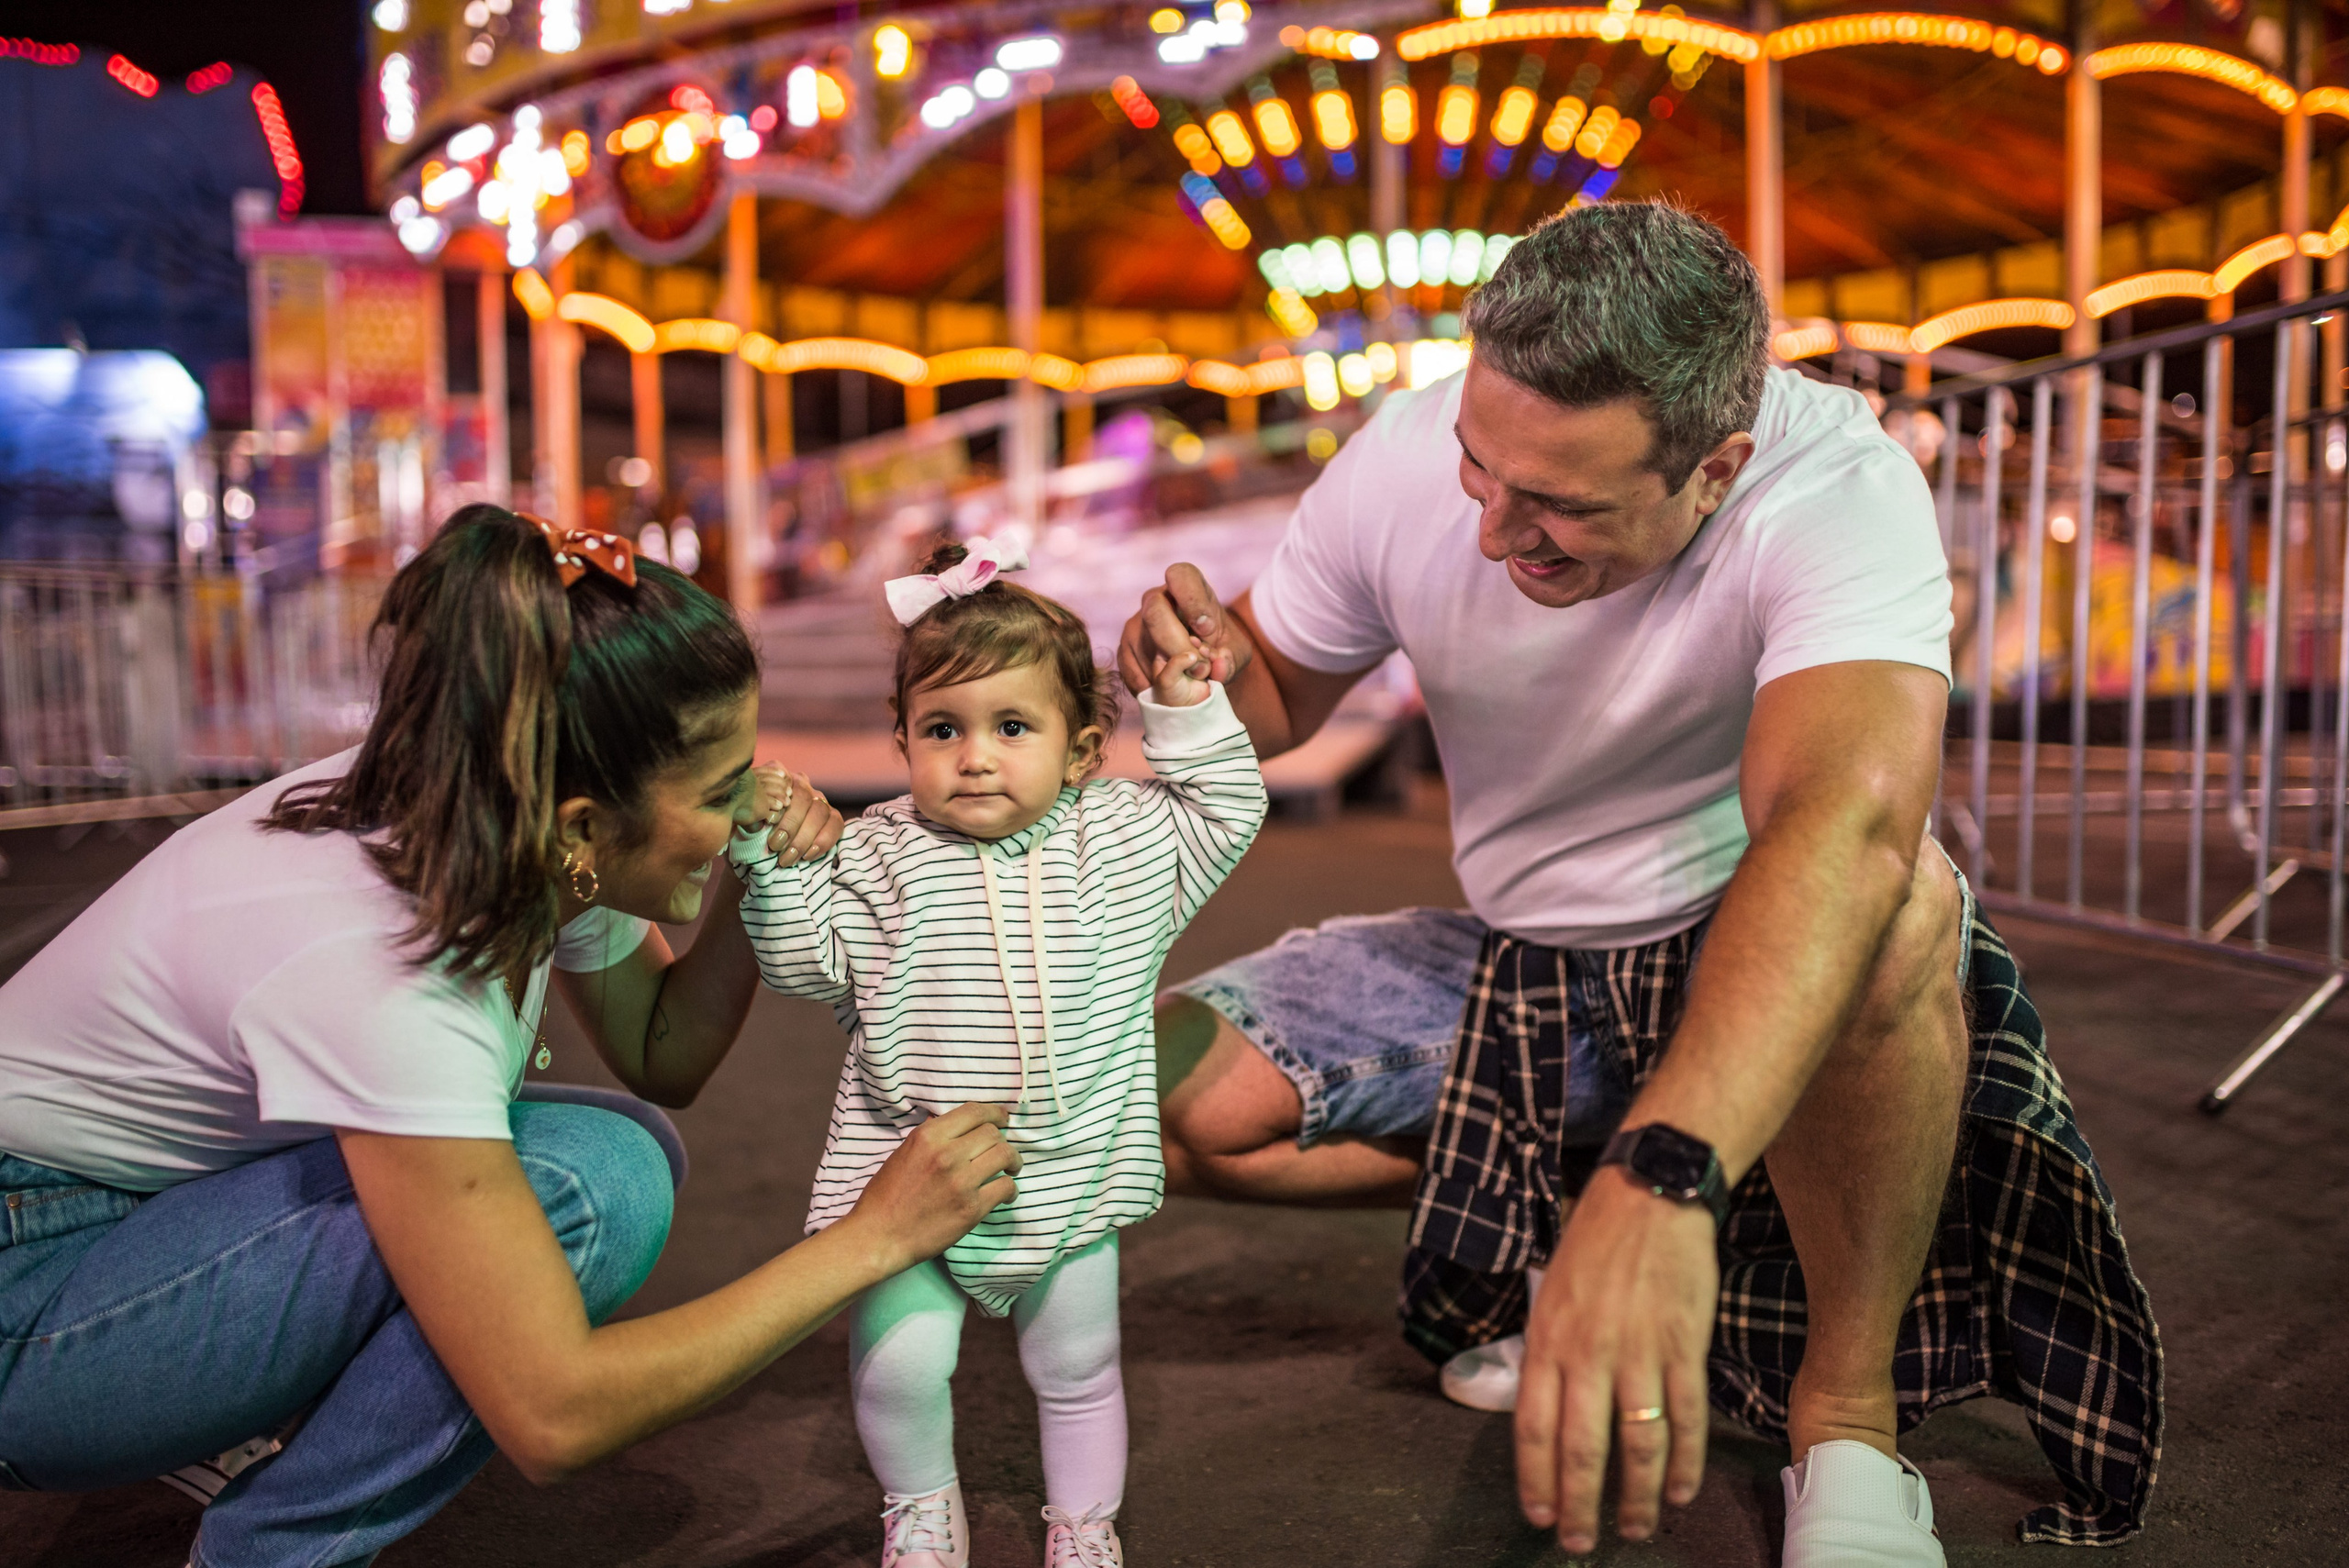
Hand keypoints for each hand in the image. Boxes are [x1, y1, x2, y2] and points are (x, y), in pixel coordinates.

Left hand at [737, 765, 843, 864]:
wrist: (756, 854)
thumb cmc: (744, 833)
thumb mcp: (738, 821)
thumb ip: (743, 814)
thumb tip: (753, 818)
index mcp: (775, 777)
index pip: (781, 777)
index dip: (777, 799)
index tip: (768, 820)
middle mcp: (800, 783)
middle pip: (803, 795)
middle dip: (790, 824)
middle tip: (775, 846)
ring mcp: (818, 799)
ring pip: (819, 811)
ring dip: (803, 838)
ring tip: (787, 859)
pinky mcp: (831, 816)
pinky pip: (835, 824)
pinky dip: (822, 841)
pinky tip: (807, 856)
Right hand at [844, 1103, 1021, 1273]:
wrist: (879, 1236)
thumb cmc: (886, 1196)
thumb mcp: (904, 1153)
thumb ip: (931, 1136)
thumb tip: (951, 1122)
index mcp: (928, 1136)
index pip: (974, 1112)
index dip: (994, 1113)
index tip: (1002, 1118)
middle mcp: (946, 1154)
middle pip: (993, 1133)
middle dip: (1002, 1140)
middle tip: (1002, 1151)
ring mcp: (961, 1182)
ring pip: (1004, 1156)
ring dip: (1013, 1161)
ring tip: (1010, 1168)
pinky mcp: (971, 1208)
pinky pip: (1005, 1187)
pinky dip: (1010, 1189)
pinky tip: (1005, 1193)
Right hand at [1117, 563, 1254, 696]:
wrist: (1201, 665)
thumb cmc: (1221, 648)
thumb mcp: (1237, 653)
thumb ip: (1232, 659)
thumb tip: (1218, 666)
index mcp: (1188, 587)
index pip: (1180, 576)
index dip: (1192, 600)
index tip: (1207, 629)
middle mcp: (1156, 599)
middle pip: (1155, 611)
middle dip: (1178, 644)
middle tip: (1200, 668)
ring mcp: (1136, 624)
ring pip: (1141, 643)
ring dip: (1166, 669)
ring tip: (1189, 682)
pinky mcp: (1124, 649)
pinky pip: (1130, 666)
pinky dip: (1151, 683)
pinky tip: (1169, 689)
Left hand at [1515, 1167, 1717, 1553]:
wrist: (1649, 1193)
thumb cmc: (1595, 1246)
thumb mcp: (1550, 1294)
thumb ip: (1546, 1354)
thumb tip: (1543, 1414)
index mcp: (1547, 1339)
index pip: (1533, 1426)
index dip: (1536, 1478)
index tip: (1540, 1515)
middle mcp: (1587, 1351)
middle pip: (1582, 1448)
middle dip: (1580, 1505)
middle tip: (1581, 1543)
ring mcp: (1638, 1351)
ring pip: (1638, 1444)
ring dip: (1636, 1497)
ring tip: (1635, 1529)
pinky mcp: (1684, 1346)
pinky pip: (1686, 1418)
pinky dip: (1685, 1463)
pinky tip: (1681, 1492)